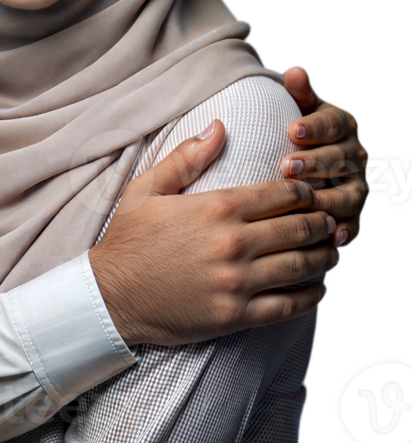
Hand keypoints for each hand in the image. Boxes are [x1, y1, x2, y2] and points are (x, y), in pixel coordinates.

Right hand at [89, 121, 338, 347]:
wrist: (112, 295)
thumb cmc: (128, 239)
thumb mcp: (146, 189)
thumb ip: (186, 158)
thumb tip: (219, 127)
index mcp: (215, 208)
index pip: (280, 194)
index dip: (304, 191)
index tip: (311, 192)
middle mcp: (232, 243)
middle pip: (299, 228)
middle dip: (322, 221)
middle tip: (330, 219)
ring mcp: (237, 282)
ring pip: (303, 266)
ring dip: (324, 256)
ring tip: (331, 249)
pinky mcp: (237, 315)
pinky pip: (290, 306)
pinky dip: (312, 295)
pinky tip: (319, 287)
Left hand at [279, 64, 368, 248]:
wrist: (297, 156)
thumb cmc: (293, 130)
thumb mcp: (296, 108)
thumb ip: (298, 92)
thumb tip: (296, 71)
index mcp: (341, 124)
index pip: (333, 124)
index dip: (314, 127)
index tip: (292, 130)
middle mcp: (354, 154)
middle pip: (340, 159)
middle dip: (315, 162)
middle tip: (286, 166)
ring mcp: (356, 185)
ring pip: (351, 193)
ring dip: (331, 198)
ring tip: (309, 202)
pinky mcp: (352, 213)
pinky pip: (353, 224)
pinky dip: (346, 231)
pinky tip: (332, 237)